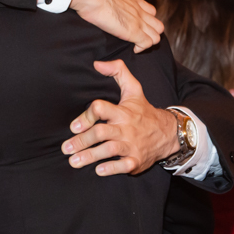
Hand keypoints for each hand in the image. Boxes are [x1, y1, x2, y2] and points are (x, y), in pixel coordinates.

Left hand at [61, 60, 179, 175]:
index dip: (87, 116)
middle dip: (82, 141)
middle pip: (101, 133)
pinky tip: (98, 170)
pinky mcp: (136, 160)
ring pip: (109, 150)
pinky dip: (111, 168)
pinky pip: (124, 165)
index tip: (74, 126)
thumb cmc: (144, 111)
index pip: (101, 109)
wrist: (167, 133)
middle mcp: (126, 128)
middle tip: (66, 148)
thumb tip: (97, 64)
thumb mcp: (133, 90)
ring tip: (74, 161)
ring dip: (90, 156)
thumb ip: (118, 72)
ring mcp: (131, 145)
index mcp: (122, 111)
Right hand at [71, 0, 162, 52]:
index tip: (136, 26)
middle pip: (157, 25)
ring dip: (149, 41)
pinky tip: (133, 49)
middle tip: (139, 38)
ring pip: (157, 35)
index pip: (151, 11)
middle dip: (151, 33)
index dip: (147, 21)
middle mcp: (139, 9)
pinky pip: (147, 43)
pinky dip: (141, 48)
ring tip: (137, 44)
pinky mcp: (133, 31)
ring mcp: (138, 20)